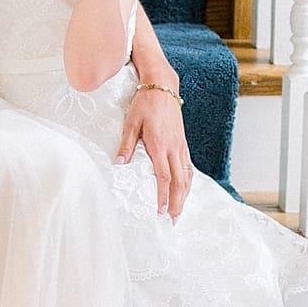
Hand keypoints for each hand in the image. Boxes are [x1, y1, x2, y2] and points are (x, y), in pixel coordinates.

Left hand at [116, 83, 192, 219]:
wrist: (162, 86)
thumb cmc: (144, 103)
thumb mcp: (131, 123)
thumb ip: (126, 145)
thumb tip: (119, 165)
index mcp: (160, 145)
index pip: (164, 176)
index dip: (163, 195)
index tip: (161, 211)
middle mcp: (174, 147)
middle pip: (179, 181)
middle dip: (177, 203)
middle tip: (172, 220)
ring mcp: (180, 145)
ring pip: (186, 176)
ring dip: (184, 196)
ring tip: (178, 211)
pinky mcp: (183, 142)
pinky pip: (188, 167)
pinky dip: (187, 182)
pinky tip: (184, 190)